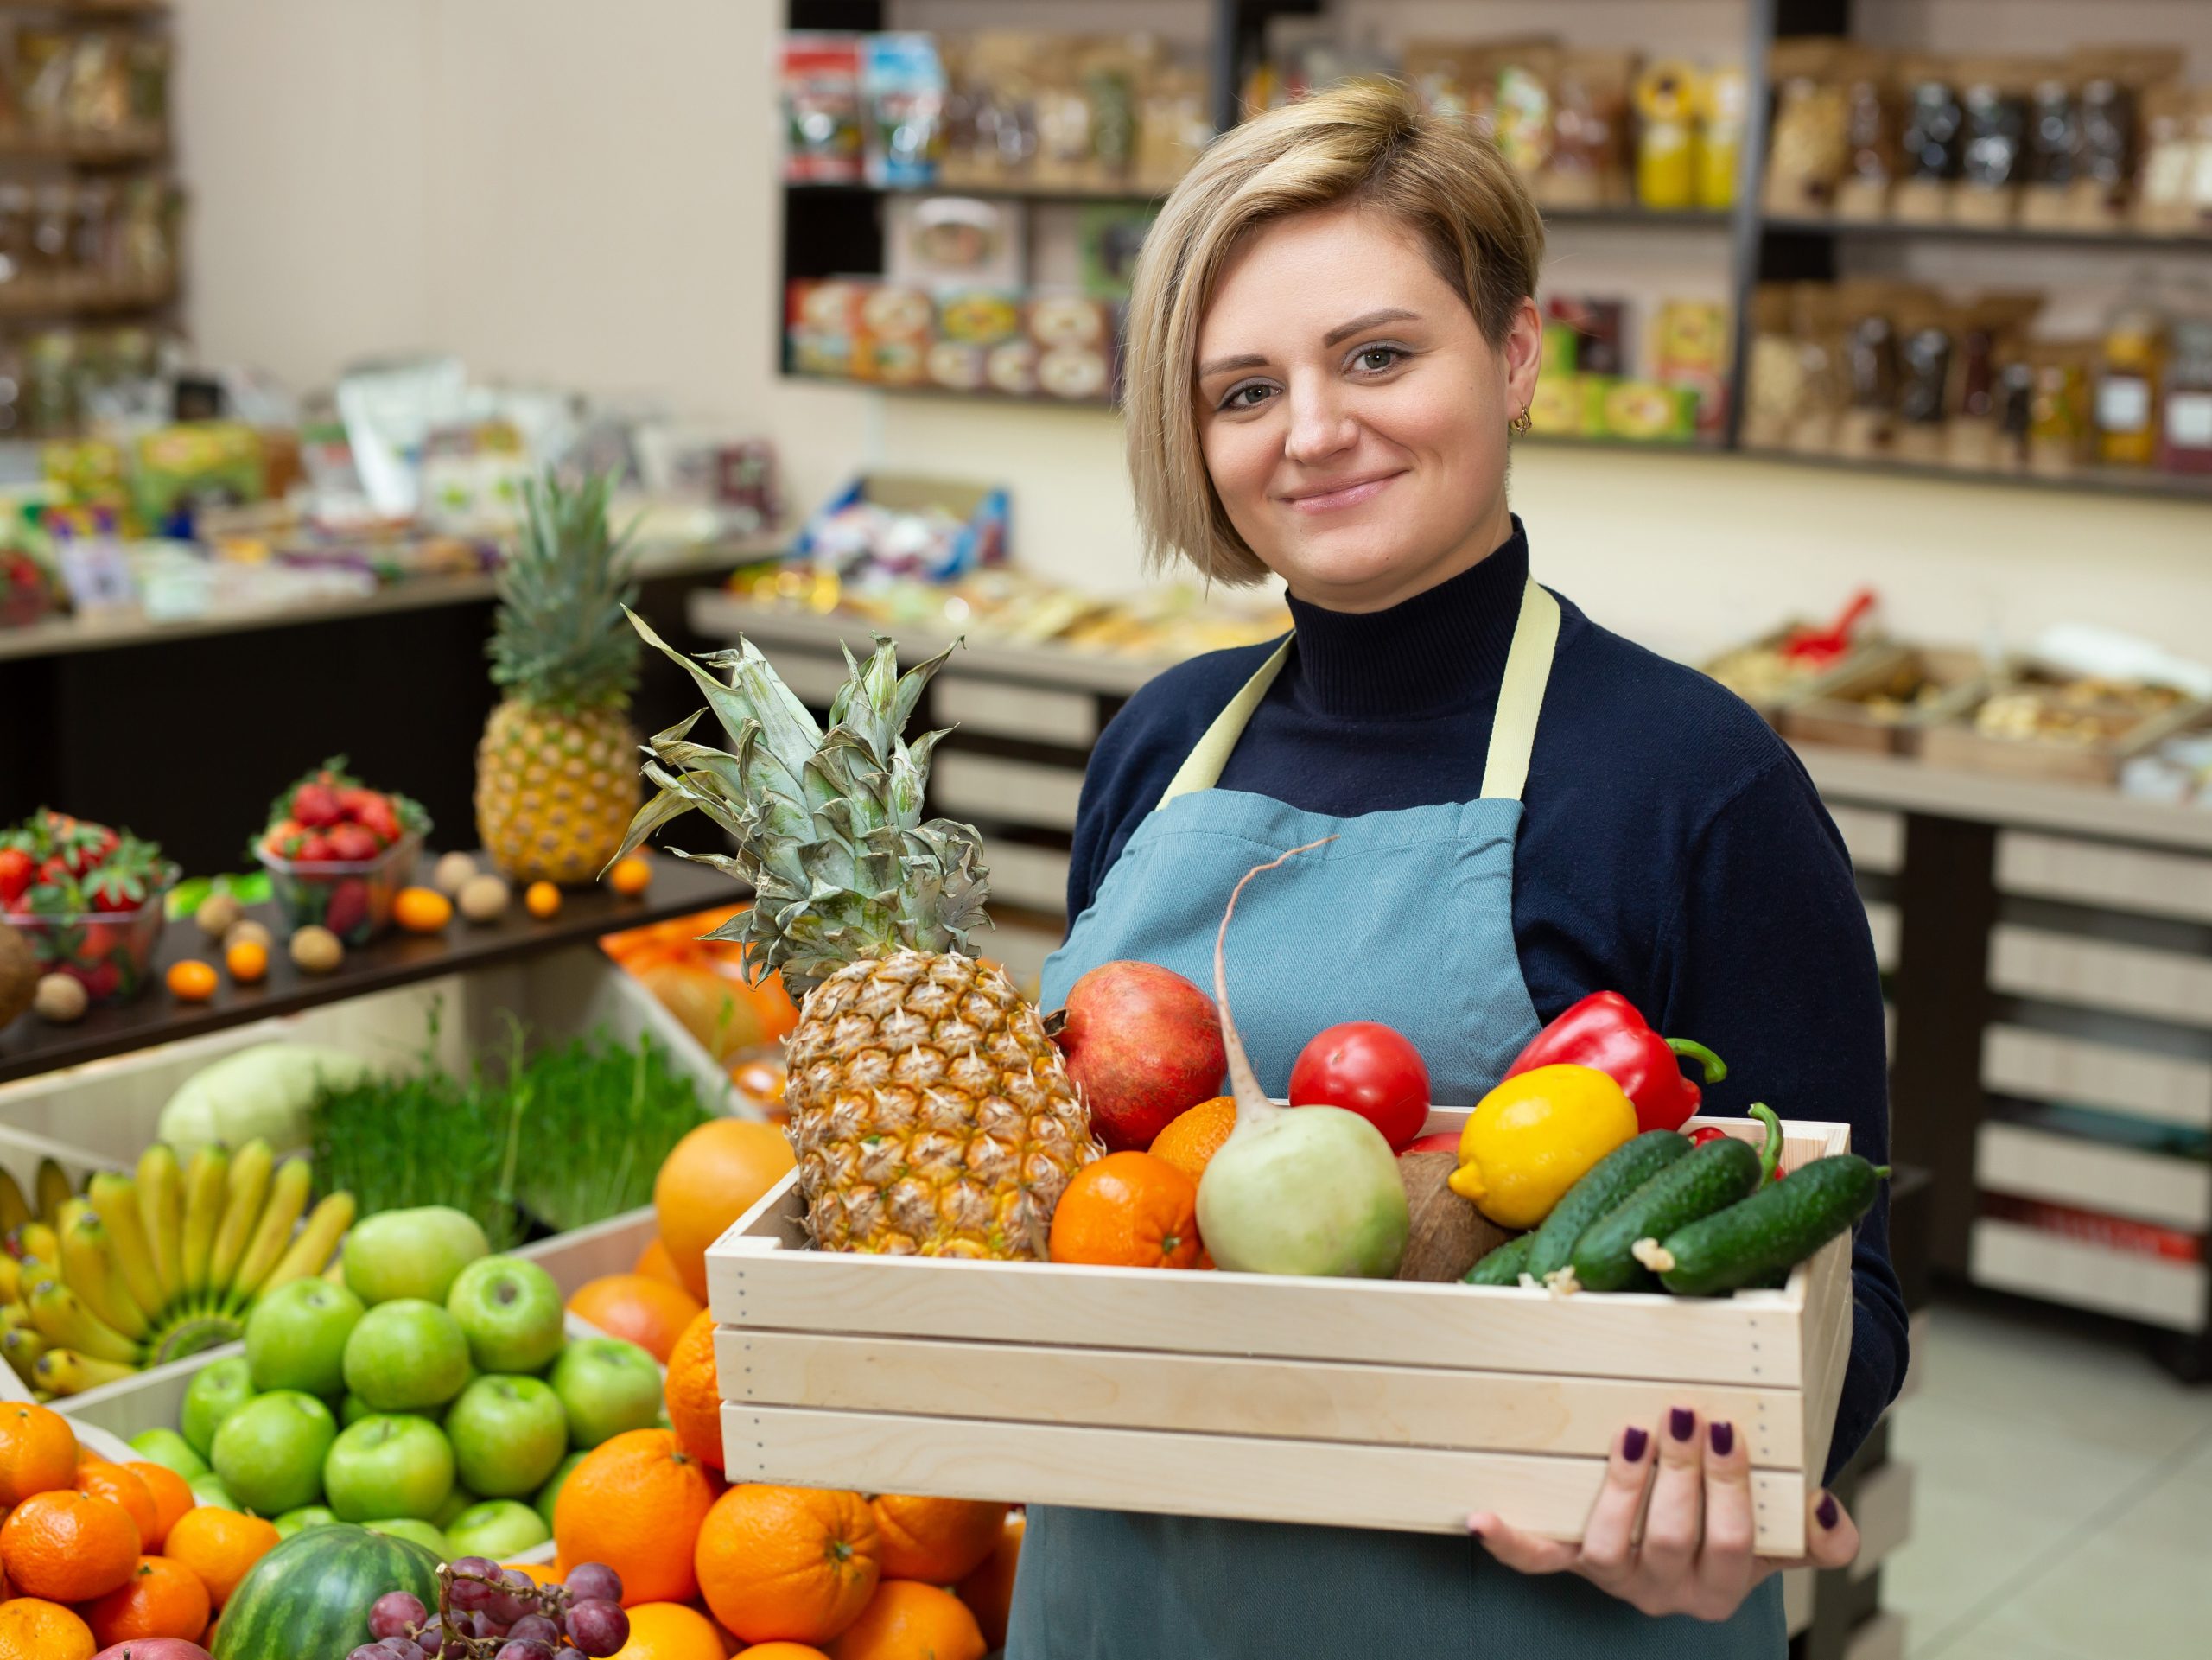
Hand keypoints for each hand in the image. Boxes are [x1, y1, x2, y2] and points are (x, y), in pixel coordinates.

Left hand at [1470, 1405, 1858, 1621]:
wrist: (1694, 1536)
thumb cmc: (1742, 1520)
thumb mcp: (1786, 1532)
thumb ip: (1820, 1534)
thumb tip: (1823, 1510)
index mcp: (1725, 1585)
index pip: (1734, 1545)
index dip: (1730, 1489)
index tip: (1725, 1428)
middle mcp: (1668, 1593)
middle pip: (1673, 1542)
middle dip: (1679, 1475)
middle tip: (1681, 1415)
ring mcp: (1615, 1578)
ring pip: (1611, 1550)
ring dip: (1622, 1489)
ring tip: (1631, 1435)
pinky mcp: (1572, 1561)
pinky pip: (1538, 1560)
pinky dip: (1510, 1542)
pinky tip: (1482, 1517)